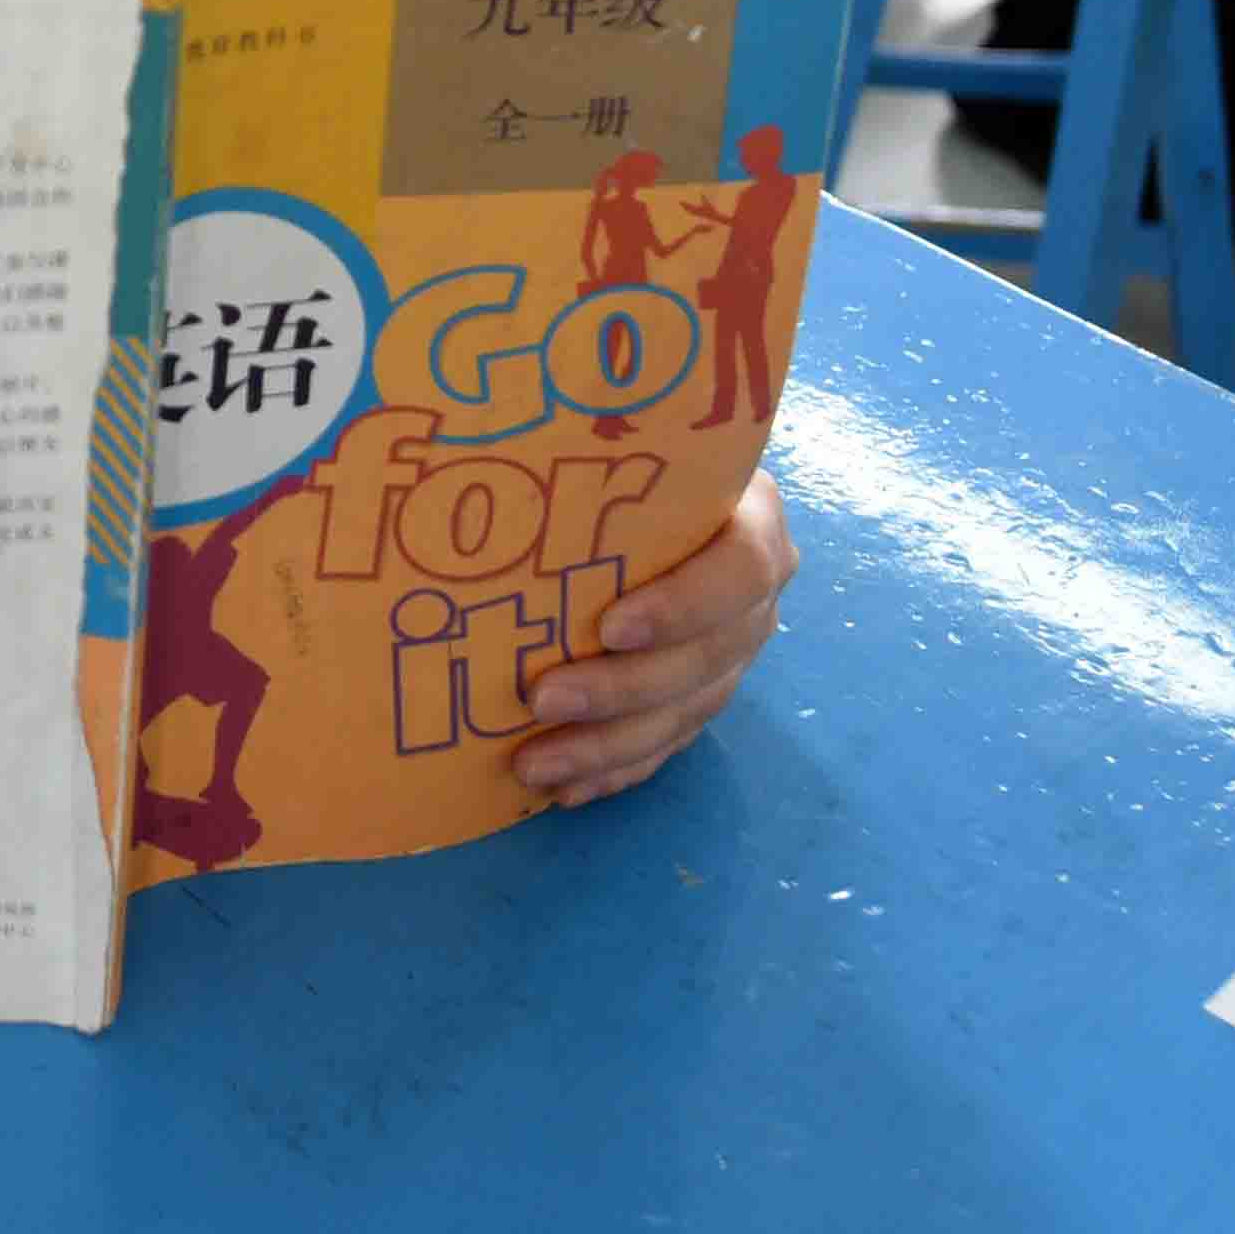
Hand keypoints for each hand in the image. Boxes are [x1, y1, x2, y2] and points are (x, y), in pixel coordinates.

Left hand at [511, 472, 791, 805]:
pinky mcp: (706, 698)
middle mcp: (755, 599)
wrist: (671, 493)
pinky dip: (617, 769)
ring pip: (684, 714)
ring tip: (534, 765)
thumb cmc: (634, 459)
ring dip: (608, 746)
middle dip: (620, 691)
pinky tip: (564, 790)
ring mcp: (734, 656)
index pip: (739, 571)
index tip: (609, 626)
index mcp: (754, 524)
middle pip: (704, 659)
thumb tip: (479, 446)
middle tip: (539, 700)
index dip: (681, 606)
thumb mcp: (634, 443)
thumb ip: (597, 456)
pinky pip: (669, 745)